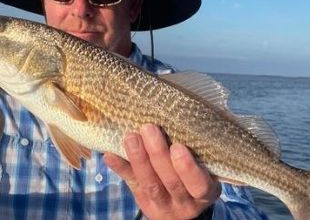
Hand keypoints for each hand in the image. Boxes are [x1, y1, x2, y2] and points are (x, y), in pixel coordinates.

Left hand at [104, 124, 220, 219]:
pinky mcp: (143, 202)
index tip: (178, 147)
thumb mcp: (203, 171)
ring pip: (149, 184)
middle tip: (149, 128)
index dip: (188, 168)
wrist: (181, 208)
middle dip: (157, 154)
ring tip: (131, 137)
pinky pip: (131, 184)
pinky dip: (120, 168)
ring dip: (139, 159)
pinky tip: (110, 154)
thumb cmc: (194, 177)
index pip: (199, 185)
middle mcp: (184, 203)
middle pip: (171, 181)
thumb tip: (178, 116)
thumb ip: (194, 152)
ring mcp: (162, 205)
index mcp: (204, 192)